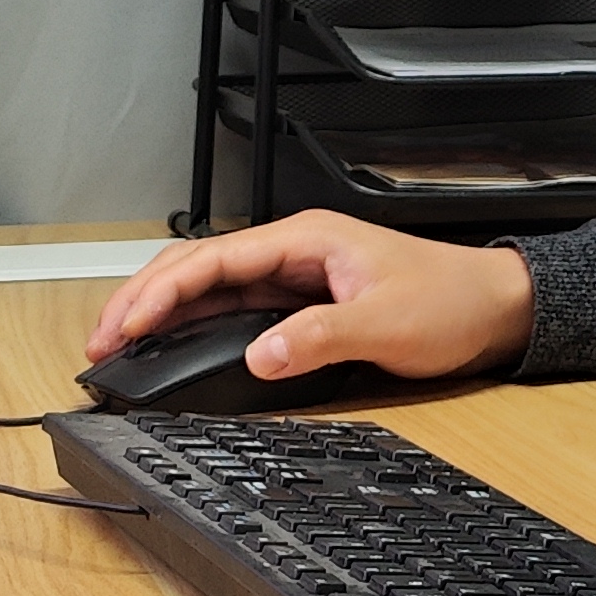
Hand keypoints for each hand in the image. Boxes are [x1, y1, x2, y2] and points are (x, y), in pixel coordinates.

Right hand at [85, 213, 534, 383]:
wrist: (496, 307)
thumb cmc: (451, 301)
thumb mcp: (386, 323)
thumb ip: (320, 339)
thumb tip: (260, 356)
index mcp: (305, 239)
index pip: (211, 259)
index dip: (159, 293)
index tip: (123, 327)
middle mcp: (293, 251)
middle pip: (196, 266)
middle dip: (141, 299)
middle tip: (99, 343)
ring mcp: (295, 276)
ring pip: (209, 287)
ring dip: (161, 313)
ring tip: (119, 345)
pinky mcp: (303, 302)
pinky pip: (234, 308)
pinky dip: (194, 325)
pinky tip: (172, 347)